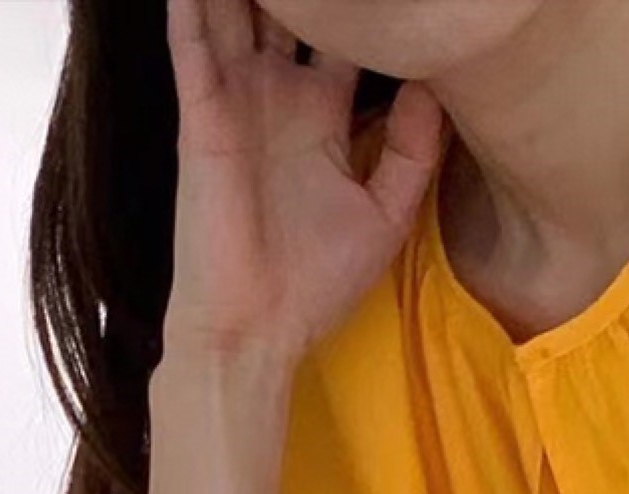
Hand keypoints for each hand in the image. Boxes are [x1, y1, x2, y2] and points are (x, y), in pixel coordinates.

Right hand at [161, 0, 444, 368]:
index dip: (365, 11)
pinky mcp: (202, 115)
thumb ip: (412, 152)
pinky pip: (192, 43)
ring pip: (238, 10)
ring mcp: (236, 99)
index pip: (347, 36)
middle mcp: (277, 95)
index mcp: (321, 114)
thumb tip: (436, 85)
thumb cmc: (318, 280)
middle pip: (291, 11)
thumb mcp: (385, 214)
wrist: (258, 327)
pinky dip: (193, 5)